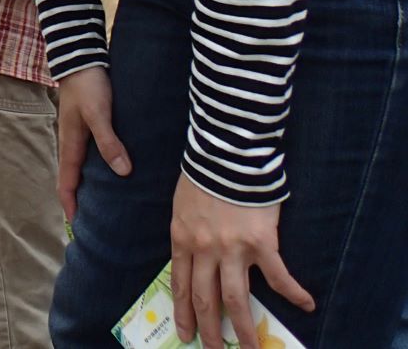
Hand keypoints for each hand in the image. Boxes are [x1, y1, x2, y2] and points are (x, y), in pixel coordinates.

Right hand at [56, 66, 130, 220]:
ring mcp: (81, 133)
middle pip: (75, 179)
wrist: (82, 56)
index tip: (79, 228)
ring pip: (85, 167)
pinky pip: (94, 153)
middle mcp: (73, 142)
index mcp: (70, 144)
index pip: (66, 183)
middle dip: (82, 201)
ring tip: (111, 201)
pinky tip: (118, 169)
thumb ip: (108, 141)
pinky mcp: (90, 124)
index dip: (70, 206)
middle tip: (99, 222)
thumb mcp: (98, 113)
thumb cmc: (88, 84)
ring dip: (93, 185)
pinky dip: (102, 167)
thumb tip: (122, 172)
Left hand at [170, 175, 313, 348]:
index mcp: (182, 239)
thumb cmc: (202, 177)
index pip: (180, 285)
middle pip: (206, 299)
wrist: (225, 155)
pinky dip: (293, 293)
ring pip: (236, 298)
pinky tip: (306, 305)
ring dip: (244, 327)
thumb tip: (192, 260)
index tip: (185, 333)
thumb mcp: (182, 208)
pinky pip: (278, 276)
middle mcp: (204, 250)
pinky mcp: (260, 243)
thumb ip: (187, 235)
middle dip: (209, 329)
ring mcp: (232, 249)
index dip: (183, 312)